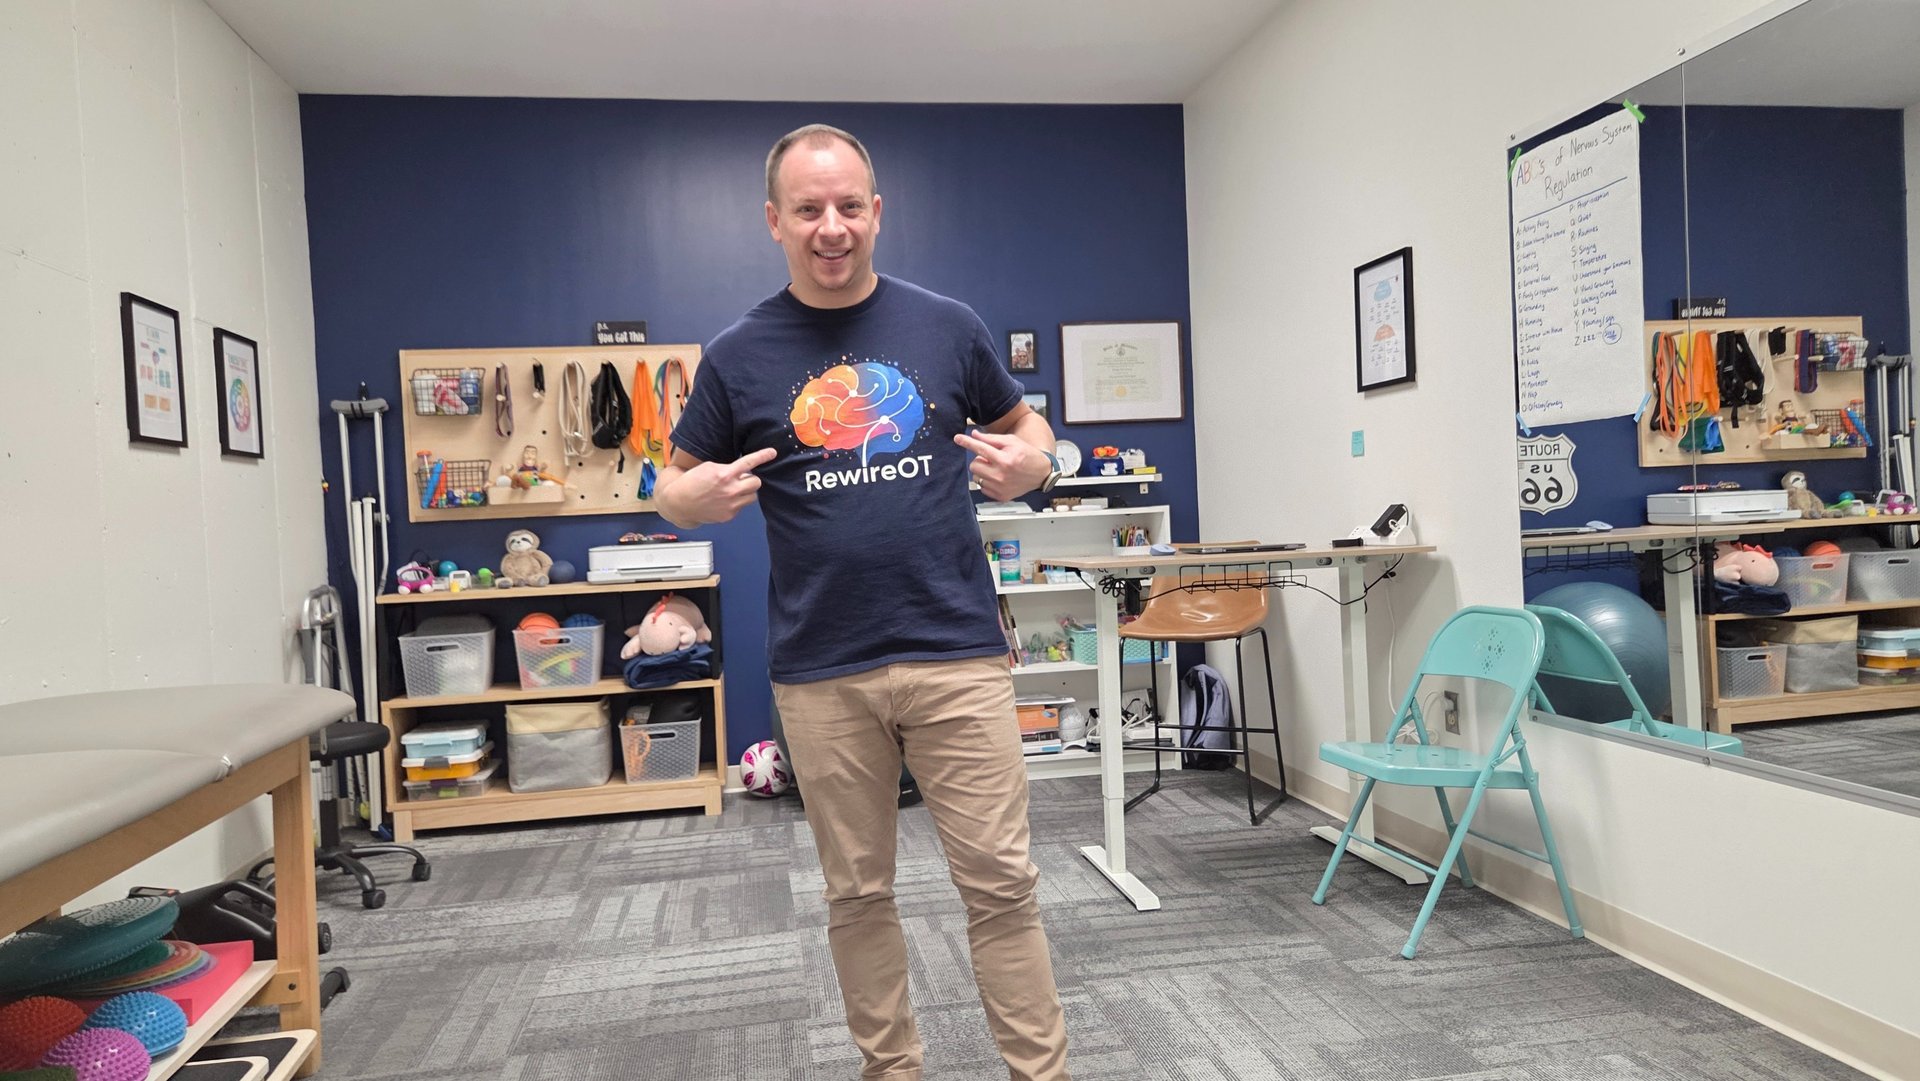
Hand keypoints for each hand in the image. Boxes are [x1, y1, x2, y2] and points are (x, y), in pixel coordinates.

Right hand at [659, 447, 775, 526]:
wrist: (680, 503)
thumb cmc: (692, 482)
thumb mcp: (709, 467)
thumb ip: (727, 468)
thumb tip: (742, 470)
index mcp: (724, 474)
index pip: (749, 463)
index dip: (763, 456)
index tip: (773, 452)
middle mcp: (730, 490)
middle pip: (756, 482)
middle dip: (751, 479)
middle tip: (741, 479)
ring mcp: (731, 505)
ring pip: (752, 496)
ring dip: (746, 491)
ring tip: (732, 490)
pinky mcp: (729, 516)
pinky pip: (741, 506)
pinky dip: (736, 502)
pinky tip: (723, 500)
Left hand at [955, 429, 1049, 501]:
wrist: (1041, 472)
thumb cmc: (1027, 455)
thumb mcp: (1012, 442)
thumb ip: (992, 439)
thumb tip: (974, 435)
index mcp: (1005, 460)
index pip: (980, 449)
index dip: (967, 443)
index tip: (957, 439)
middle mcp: (1001, 475)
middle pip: (974, 465)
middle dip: (979, 460)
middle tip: (992, 458)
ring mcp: (1000, 488)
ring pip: (976, 477)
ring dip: (983, 471)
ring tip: (997, 468)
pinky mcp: (1000, 497)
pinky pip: (982, 487)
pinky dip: (987, 481)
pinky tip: (999, 477)